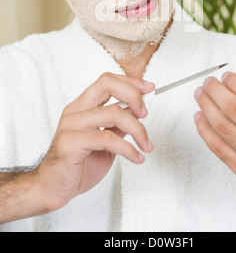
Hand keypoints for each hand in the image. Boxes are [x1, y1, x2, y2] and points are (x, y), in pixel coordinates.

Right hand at [34, 72, 154, 212]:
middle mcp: (76, 110)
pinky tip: (136, 157)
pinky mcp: (70, 142)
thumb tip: (138, 110)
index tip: (149, 88)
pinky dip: (128, 148)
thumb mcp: (107, 141)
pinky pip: (107, 138)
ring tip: (146, 145)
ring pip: (113, 113)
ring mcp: (71, 125)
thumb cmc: (78, 164)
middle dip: (133, 95)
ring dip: (137, 129)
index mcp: (83, 106)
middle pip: (107, 84)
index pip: (107, 81)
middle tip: (145, 113)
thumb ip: (119, 125)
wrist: (53, 188)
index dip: (130, 82)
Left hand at [193, 72, 235, 226]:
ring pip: (221, 125)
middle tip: (209, 83)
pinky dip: (204, 130)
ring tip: (201, 95)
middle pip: (232, 108)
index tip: (227, 77)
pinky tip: (200, 118)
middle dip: (215, 90)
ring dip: (206, 106)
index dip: (235, 82)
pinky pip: (217, 147)